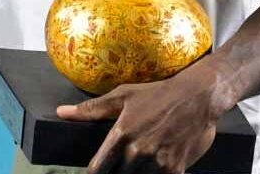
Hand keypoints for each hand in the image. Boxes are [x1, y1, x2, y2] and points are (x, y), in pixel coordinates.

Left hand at [56, 68, 221, 173]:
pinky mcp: (176, 170)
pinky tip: (153, 170)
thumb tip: (61, 112)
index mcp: (121, 135)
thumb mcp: (124, 95)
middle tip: (121, 166)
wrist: (198, 97)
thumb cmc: (158, 94)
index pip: (97, 168)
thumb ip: (91, 109)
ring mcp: (157, 163)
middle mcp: (137, 152)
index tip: (97, 173)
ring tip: (138, 167)